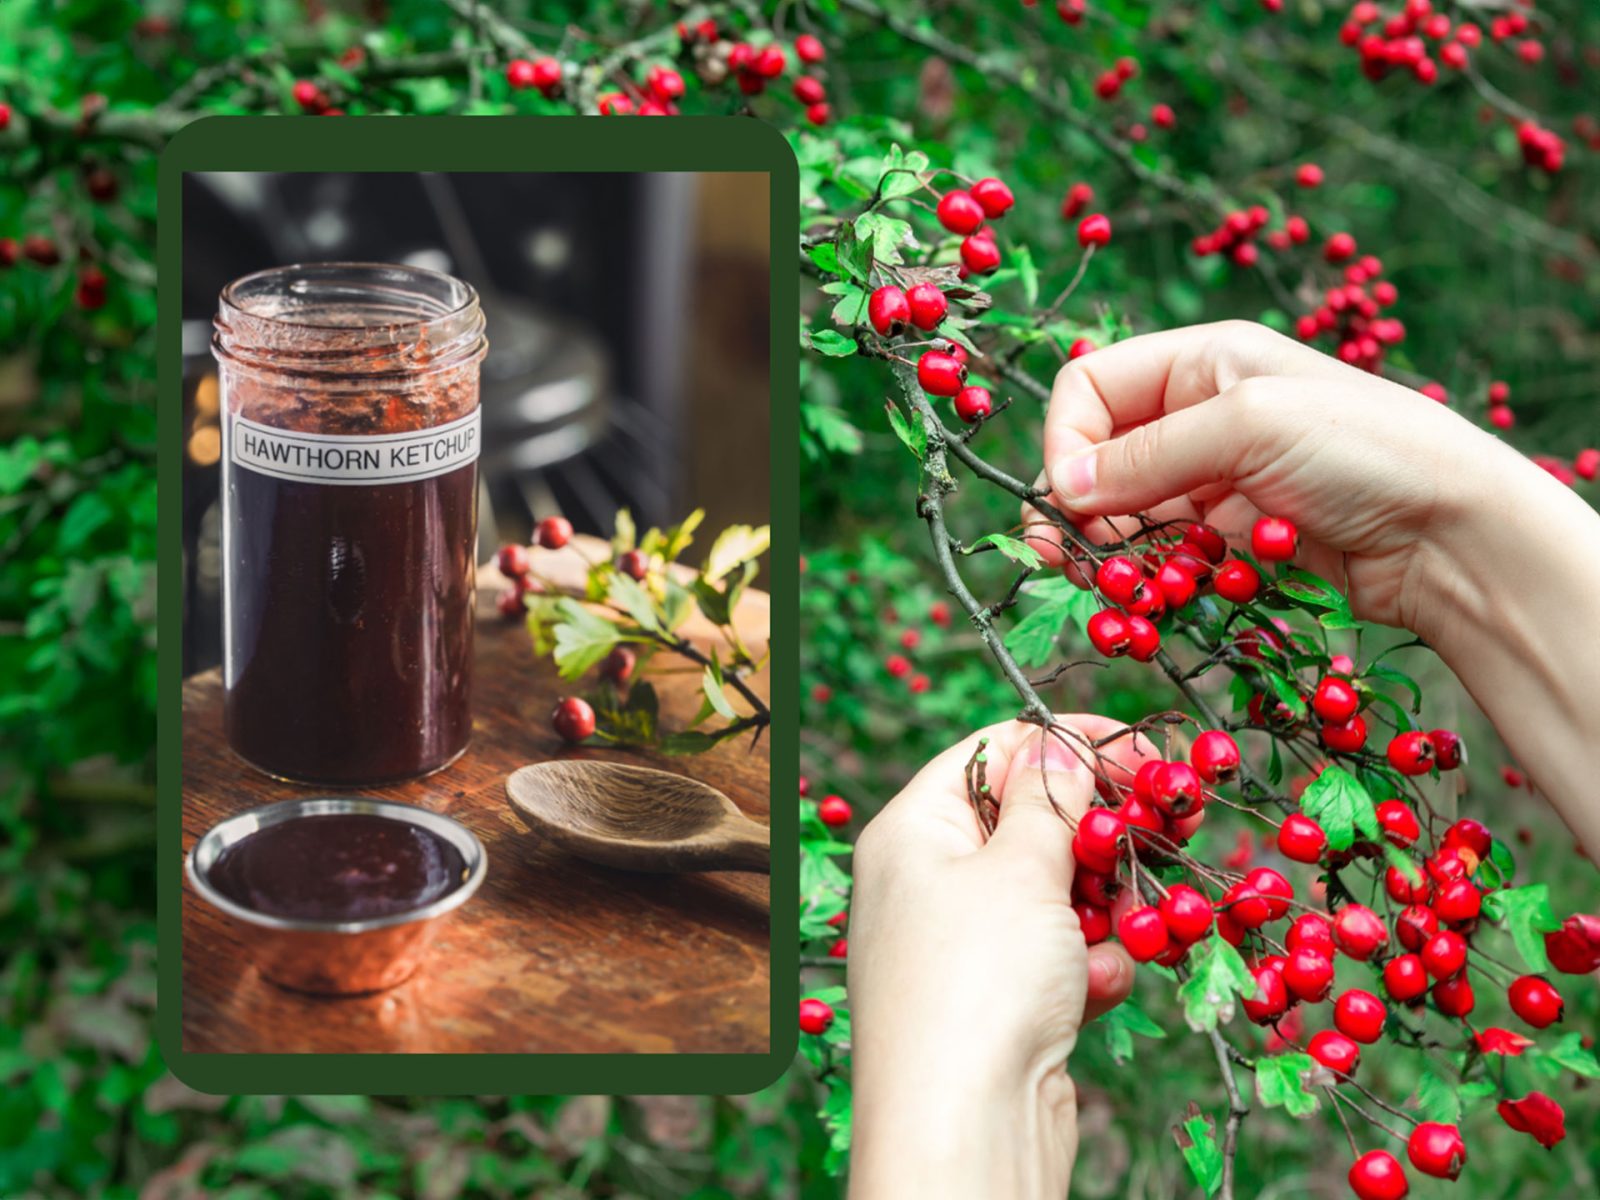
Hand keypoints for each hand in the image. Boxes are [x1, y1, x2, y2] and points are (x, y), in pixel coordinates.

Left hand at [846, 716, 1159, 1199]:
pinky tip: (1098, 986)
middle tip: (1169, 819)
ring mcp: (967, 947)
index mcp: (912, 832)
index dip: (1063, 744)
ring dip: (1105, 905)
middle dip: (1099, 829)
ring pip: (1058, 894)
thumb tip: (1059, 747)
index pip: (989, 755)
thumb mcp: (1018, 868)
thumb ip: (1049, 801)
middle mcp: (931, 882)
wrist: (964, 1131)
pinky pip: (1062, 958)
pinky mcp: (1003, 1003)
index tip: (1139, 746)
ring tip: (1131, 919)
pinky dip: (1090, 965)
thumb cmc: (977, 980)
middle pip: (1029, 825)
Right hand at [1029, 318, 1599, 856]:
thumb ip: (1146, 457)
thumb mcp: (1248, 429)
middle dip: (1078, 508)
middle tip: (1066, 560)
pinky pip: (1169, 554)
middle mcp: (1202, 414)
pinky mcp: (1236, 536)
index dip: (1066, 442)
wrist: (1455, 534)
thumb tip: (1061, 490)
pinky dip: (1157, 576)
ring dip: (1114, 551)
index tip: (1071, 501)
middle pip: (1099, 456)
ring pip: (1127, 514)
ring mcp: (1218, 478)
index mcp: (1202, 361)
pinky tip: (1162, 596)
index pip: (1089, 388)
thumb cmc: (1365, 450)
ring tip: (1116, 589)